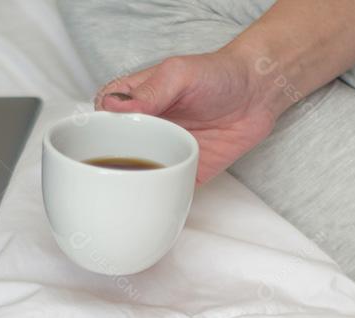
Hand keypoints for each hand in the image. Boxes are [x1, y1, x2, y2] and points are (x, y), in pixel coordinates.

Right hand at [95, 50, 282, 184]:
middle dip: (109, 167)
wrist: (258, 94)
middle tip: (109, 177)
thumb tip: (113, 105)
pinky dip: (159, 198)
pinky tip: (149, 205)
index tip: (97, 145)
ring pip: (137, 175)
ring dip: (130, 186)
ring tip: (122, 196)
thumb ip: (148, 92)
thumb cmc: (218, 75)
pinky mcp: (185, 171)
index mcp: (135, 102)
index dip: (96, 134)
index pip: (102, 120)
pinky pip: (167, 189)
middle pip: (114, 153)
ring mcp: (164, 151)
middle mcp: (146, 128)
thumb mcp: (179, 75)